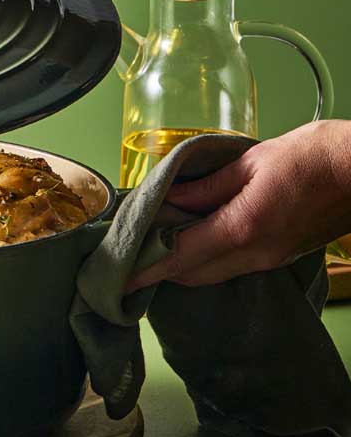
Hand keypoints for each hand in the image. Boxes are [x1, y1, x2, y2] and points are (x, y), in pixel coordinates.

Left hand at [128, 120, 350, 289]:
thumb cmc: (316, 156)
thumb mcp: (252, 161)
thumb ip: (206, 184)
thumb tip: (169, 196)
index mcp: (242, 228)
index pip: (179, 256)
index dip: (145, 269)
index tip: (118, 280)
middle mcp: (255, 254)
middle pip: (191, 274)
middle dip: (158, 267)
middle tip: (132, 250)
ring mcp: (270, 259)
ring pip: (212, 274)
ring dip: (182, 264)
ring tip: (156, 242)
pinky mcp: (281, 256)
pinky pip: (232, 267)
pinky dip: (206, 259)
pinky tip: (194, 238)